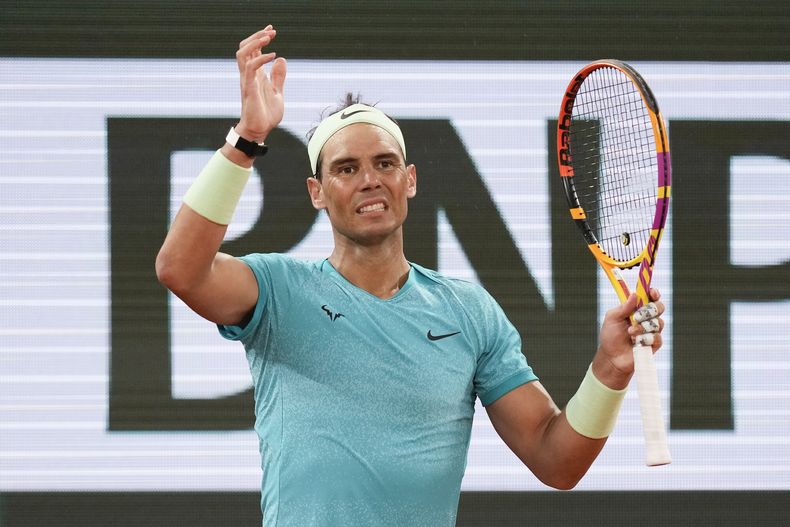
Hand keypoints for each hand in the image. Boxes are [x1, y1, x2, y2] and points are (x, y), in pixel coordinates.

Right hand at [234, 26, 286, 141]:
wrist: (259, 131)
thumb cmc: (266, 115)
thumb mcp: (277, 93)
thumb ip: (278, 77)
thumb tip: (281, 59)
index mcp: (255, 75)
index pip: (253, 51)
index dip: (260, 38)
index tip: (271, 31)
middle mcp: (249, 75)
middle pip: (244, 47)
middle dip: (257, 36)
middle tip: (271, 32)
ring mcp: (247, 80)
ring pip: (242, 53)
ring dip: (255, 42)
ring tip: (268, 38)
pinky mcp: (248, 88)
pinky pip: (250, 68)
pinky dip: (260, 59)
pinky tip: (273, 56)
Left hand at [592, 288, 664, 388]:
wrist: (611, 357)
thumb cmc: (610, 336)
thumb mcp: (612, 319)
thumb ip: (623, 307)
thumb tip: (634, 294)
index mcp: (637, 309)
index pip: (650, 297)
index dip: (654, 293)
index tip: (652, 293)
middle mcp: (647, 318)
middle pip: (659, 307)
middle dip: (649, 310)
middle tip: (636, 317)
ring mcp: (652, 331)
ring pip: (658, 323)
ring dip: (643, 327)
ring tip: (630, 333)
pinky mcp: (654, 344)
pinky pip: (657, 337)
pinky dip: (646, 338)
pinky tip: (636, 342)